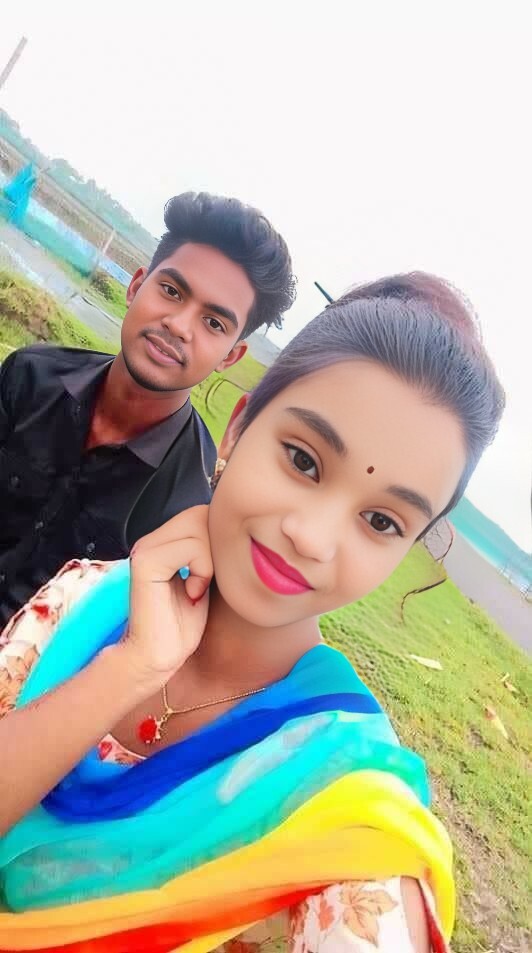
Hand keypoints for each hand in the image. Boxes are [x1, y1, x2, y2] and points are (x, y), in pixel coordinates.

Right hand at [120, 506, 212, 688]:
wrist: (158, 657)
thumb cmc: (183, 625)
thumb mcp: (207, 579)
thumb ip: (212, 551)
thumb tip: (238, 530)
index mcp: (164, 541)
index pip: (204, 514)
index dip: (220, 542)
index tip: (214, 577)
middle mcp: (152, 539)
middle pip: (202, 514)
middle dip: (217, 548)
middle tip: (208, 582)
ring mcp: (146, 548)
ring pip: (199, 527)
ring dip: (209, 562)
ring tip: (198, 589)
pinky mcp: (145, 561)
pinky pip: (190, 547)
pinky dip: (201, 571)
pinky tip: (191, 594)